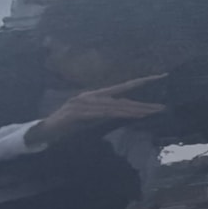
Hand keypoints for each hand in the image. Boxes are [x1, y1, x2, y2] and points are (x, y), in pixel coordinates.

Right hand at [30, 76, 166, 146]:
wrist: (45, 131)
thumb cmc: (70, 126)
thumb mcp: (93, 119)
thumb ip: (108, 113)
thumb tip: (127, 111)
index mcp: (96, 95)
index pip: (123, 88)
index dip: (141, 82)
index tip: (160, 77)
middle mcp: (90, 96)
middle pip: (122, 100)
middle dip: (143, 104)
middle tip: (162, 107)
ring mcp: (83, 103)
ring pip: (114, 107)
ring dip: (134, 111)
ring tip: (151, 113)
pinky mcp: (77, 113)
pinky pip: (101, 114)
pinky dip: (116, 115)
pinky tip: (127, 116)